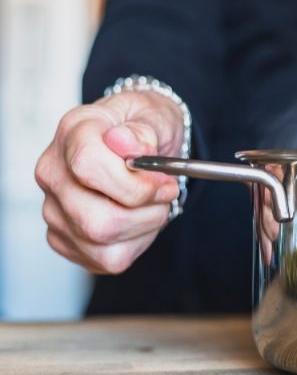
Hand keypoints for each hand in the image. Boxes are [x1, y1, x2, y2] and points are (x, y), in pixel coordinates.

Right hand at [35, 91, 184, 273]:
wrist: (141, 144)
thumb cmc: (145, 128)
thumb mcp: (156, 116)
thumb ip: (143, 130)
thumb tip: (124, 143)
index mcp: (73, 132)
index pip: (89, 167)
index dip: (134, 184)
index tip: (162, 181)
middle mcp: (53, 172)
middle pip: (95, 219)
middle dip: (145, 213)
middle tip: (166, 194)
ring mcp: (54, 208)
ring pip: (101, 242)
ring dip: (144, 227)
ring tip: (153, 205)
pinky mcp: (63, 238)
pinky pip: (105, 258)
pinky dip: (134, 243)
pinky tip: (138, 220)